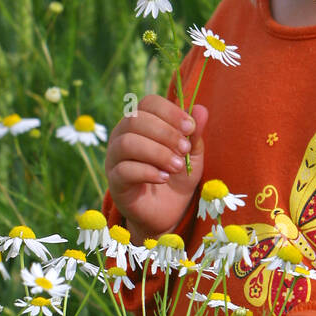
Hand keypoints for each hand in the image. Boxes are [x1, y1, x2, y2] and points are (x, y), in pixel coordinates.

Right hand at [104, 97, 208, 240]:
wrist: (168, 212)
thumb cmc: (177, 176)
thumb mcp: (192, 154)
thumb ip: (194, 133)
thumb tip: (200, 109)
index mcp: (141, 122)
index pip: (148, 103)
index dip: (170, 112)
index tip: (190, 127)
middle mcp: (122, 135)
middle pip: (135, 120)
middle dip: (166, 133)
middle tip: (184, 149)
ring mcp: (115, 158)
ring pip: (127, 143)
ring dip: (157, 153)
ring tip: (177, 166)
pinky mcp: (115, 182)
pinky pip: (124, 170)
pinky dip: (148, 172)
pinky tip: (164, 177)